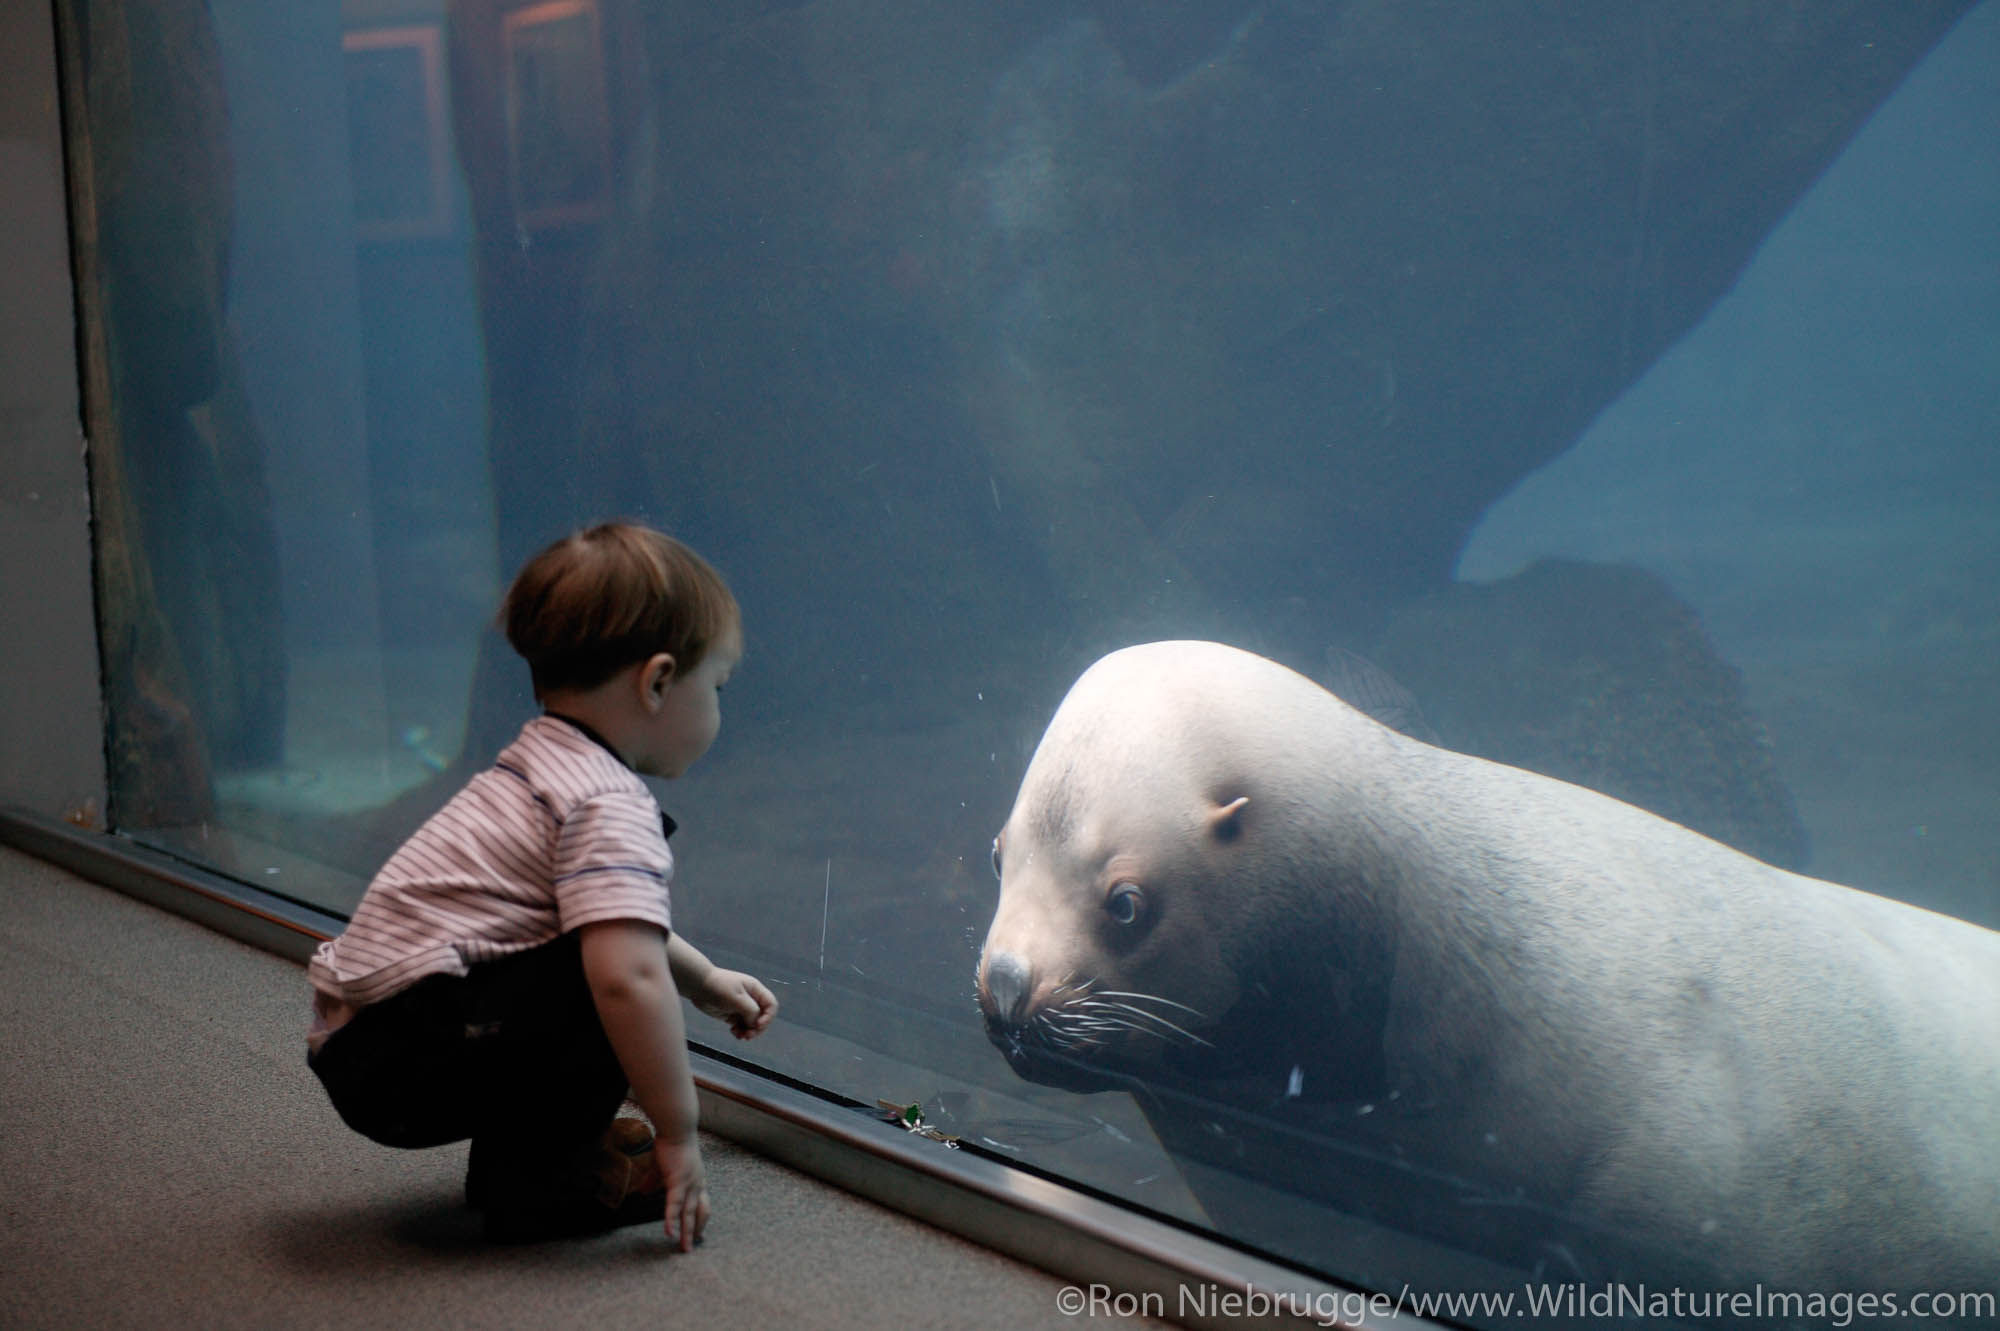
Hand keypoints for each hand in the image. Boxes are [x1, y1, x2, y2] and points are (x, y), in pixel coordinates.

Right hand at [653, 1132, 708, 1250]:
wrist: (675, 1128)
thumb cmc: (669, 1145)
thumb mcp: (662, 1167)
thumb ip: (655, 1181)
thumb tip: (645, 1192)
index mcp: (696, 1180)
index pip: (702, 1204)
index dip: (700, 1219)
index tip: (698, 1233)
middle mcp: (697, 1184)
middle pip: (700, 1213)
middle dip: (696, 1231)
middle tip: (690, 1248)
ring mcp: (690, 1184)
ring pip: (689, 1214)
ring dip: (687, 1233)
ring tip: (684, 1249)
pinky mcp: (679, 1181)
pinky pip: (675, 1205)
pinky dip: (671, 1220)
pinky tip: (668, 1233)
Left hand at [690, 968, 778, 1039]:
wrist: (697, 985)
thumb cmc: (718, 987)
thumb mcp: (737, 998)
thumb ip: (750, 1011)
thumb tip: (754, 1024)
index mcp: (755, 990)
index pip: (771, 1005)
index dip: (768, 1017)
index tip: (757, 1025)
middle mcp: (750, 999)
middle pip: (762, 1017)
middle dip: (757, 1028)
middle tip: (748, 1035)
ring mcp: (740, 1007)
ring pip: (752, 1024)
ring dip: (749, 1032)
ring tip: (740, 1036)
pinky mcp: (731, 1014)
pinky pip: (741, 1026)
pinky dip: (740, 1032)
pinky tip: (734, 1033)